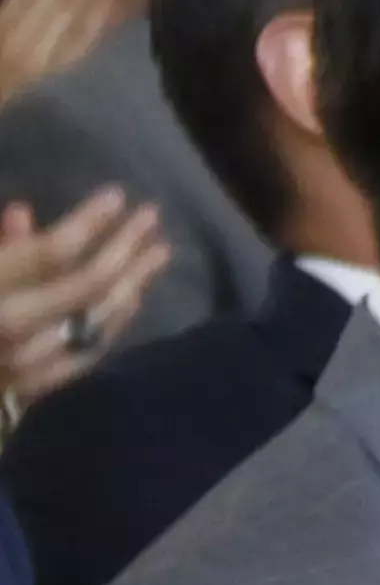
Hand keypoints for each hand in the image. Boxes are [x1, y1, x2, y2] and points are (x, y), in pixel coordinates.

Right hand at [0, 188, 169, 401]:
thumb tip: (22, 212)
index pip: (51, 253)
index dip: (89, 222)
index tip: (116, 195)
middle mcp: (12, 327)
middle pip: (87, 283)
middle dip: (124, 246)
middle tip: (152, 215)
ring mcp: (29, 363)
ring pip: (98, 316)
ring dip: (134, 280)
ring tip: (159, 250)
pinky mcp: (37, 389)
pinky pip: (88, 349)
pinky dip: (114, 320)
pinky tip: (133, 297)